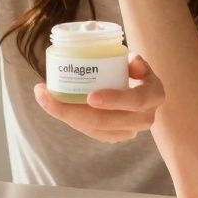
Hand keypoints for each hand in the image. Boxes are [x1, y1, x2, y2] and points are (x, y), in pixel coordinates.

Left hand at [32, 55, 165, 143]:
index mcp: (154, 96)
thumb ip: (136, 61)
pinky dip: (68, 118)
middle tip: (50, 96)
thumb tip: (133, 63)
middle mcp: (144, 119)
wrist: (139, 89)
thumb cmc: (135, 71)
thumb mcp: (139, 62)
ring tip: (43, 97)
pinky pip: (88, 130)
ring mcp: (128, 131)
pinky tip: (51, 104)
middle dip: (74, 111)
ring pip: (93, 128)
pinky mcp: (113, 136)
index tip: (90, 96)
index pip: (135, 101)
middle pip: (106, 121)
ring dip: (65, 115)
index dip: (114, 100)